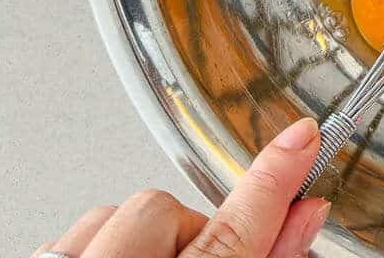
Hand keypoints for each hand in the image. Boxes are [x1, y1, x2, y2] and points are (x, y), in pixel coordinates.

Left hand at [35, 118, 328, 257]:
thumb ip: (268, 255)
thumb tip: (305, 213)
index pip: (238, 229)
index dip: (277, 177)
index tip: (305, 136)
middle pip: (163, 210)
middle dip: (188, 233)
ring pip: (117, 213)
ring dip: (143, 242)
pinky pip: (77, 232)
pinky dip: (102, 248)